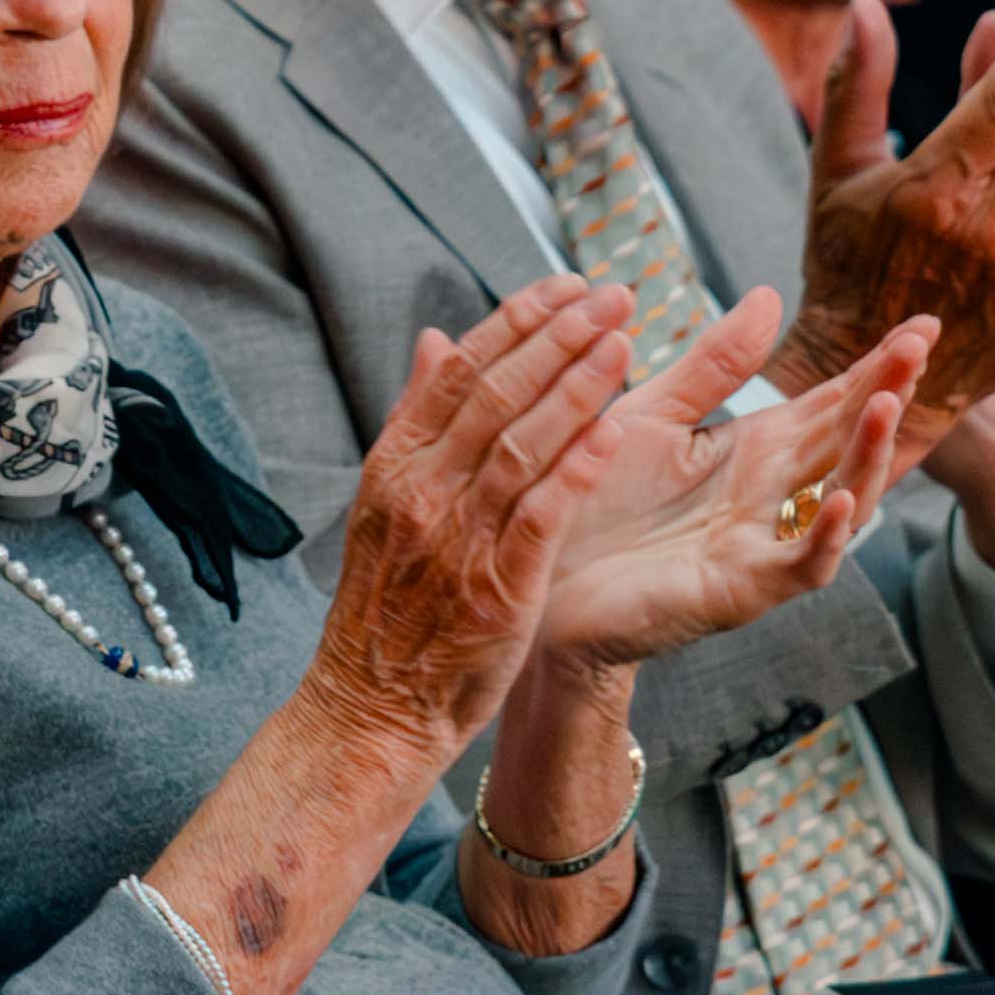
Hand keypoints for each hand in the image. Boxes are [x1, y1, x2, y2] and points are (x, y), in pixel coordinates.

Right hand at [306, 278, 638, 777]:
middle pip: (495, 394)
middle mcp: (422, 492)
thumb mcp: (385, 504)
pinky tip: (613, 431)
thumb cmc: (387, 607)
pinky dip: (575, 469)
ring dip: (576, 388)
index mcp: (395, 465)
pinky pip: (540, 516)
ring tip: (623, 342)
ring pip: (521, 444)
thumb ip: (417, 422)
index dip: (516, 321)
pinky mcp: (494, 590)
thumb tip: (438, 339)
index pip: (458, 371)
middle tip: (614, 296)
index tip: (566, 285)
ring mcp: (456, 541)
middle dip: (559, 337)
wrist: (370, 709)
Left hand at [528, 291, 931, 675]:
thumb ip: (715, 364)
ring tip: (886, 404)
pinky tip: (841, 500)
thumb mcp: (655, 414)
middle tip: (922, 346)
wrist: (541, 572)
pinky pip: (800, 564)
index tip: (925, 325)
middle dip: (888, 393)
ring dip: (868, 456)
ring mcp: (763, 543)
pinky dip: (826, 536)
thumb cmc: (592, 496)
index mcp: (756, 449)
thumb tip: (771, 297)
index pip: (833, 401)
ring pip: (841, 501)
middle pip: (847, 440)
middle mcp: (773, 495)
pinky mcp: (740, 588)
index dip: (878, 366)